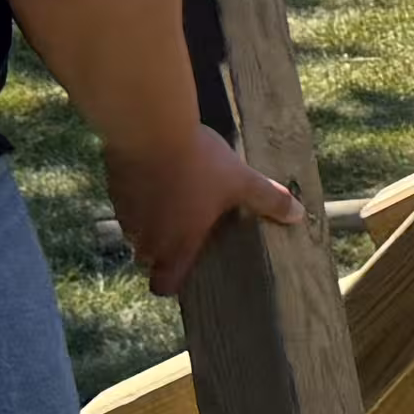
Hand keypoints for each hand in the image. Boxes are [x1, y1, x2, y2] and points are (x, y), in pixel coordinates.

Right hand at [105, 126, 301, 294]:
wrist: (151, 127)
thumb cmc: (199, 162)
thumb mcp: (241, 180)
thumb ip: (268, 200)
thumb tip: (299, 215)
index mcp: (176, 245)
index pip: (164, 286)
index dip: (172, 280)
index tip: (186, 267)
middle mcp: (146, 237)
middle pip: (148, 257)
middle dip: (162, 246)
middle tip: (185, 225)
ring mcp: (125, 213)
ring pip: (135, 228)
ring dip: (148, 218)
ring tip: (172, 194)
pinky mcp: (114, 188)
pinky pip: (124, 200)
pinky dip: (137, 194)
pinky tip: (156, 173)